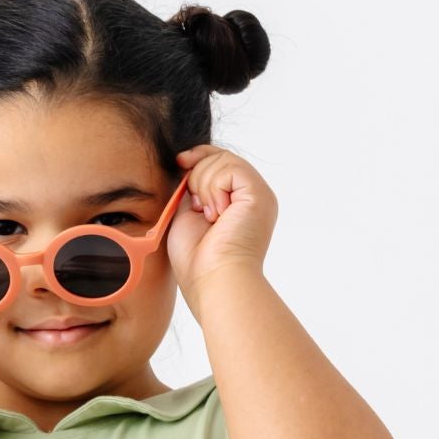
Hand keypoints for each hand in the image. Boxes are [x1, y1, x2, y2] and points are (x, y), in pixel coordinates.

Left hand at [166, 144, 275, 318]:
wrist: (213, 281)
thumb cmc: (198, 262)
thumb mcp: (187, 216)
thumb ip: (192, 191)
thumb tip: (188, 165)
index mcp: (238, 204)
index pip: (219, 164)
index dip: (198, 157)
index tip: (180, 163)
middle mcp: (252, 197)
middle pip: (220, 157)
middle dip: (197, 175)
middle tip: (199, 210)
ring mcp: (258, 195)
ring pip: (222, 160)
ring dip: (203, 187)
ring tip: (210, 218)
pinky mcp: (258, 194)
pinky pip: (230, 168)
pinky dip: (214, 189)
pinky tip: (217, 214)